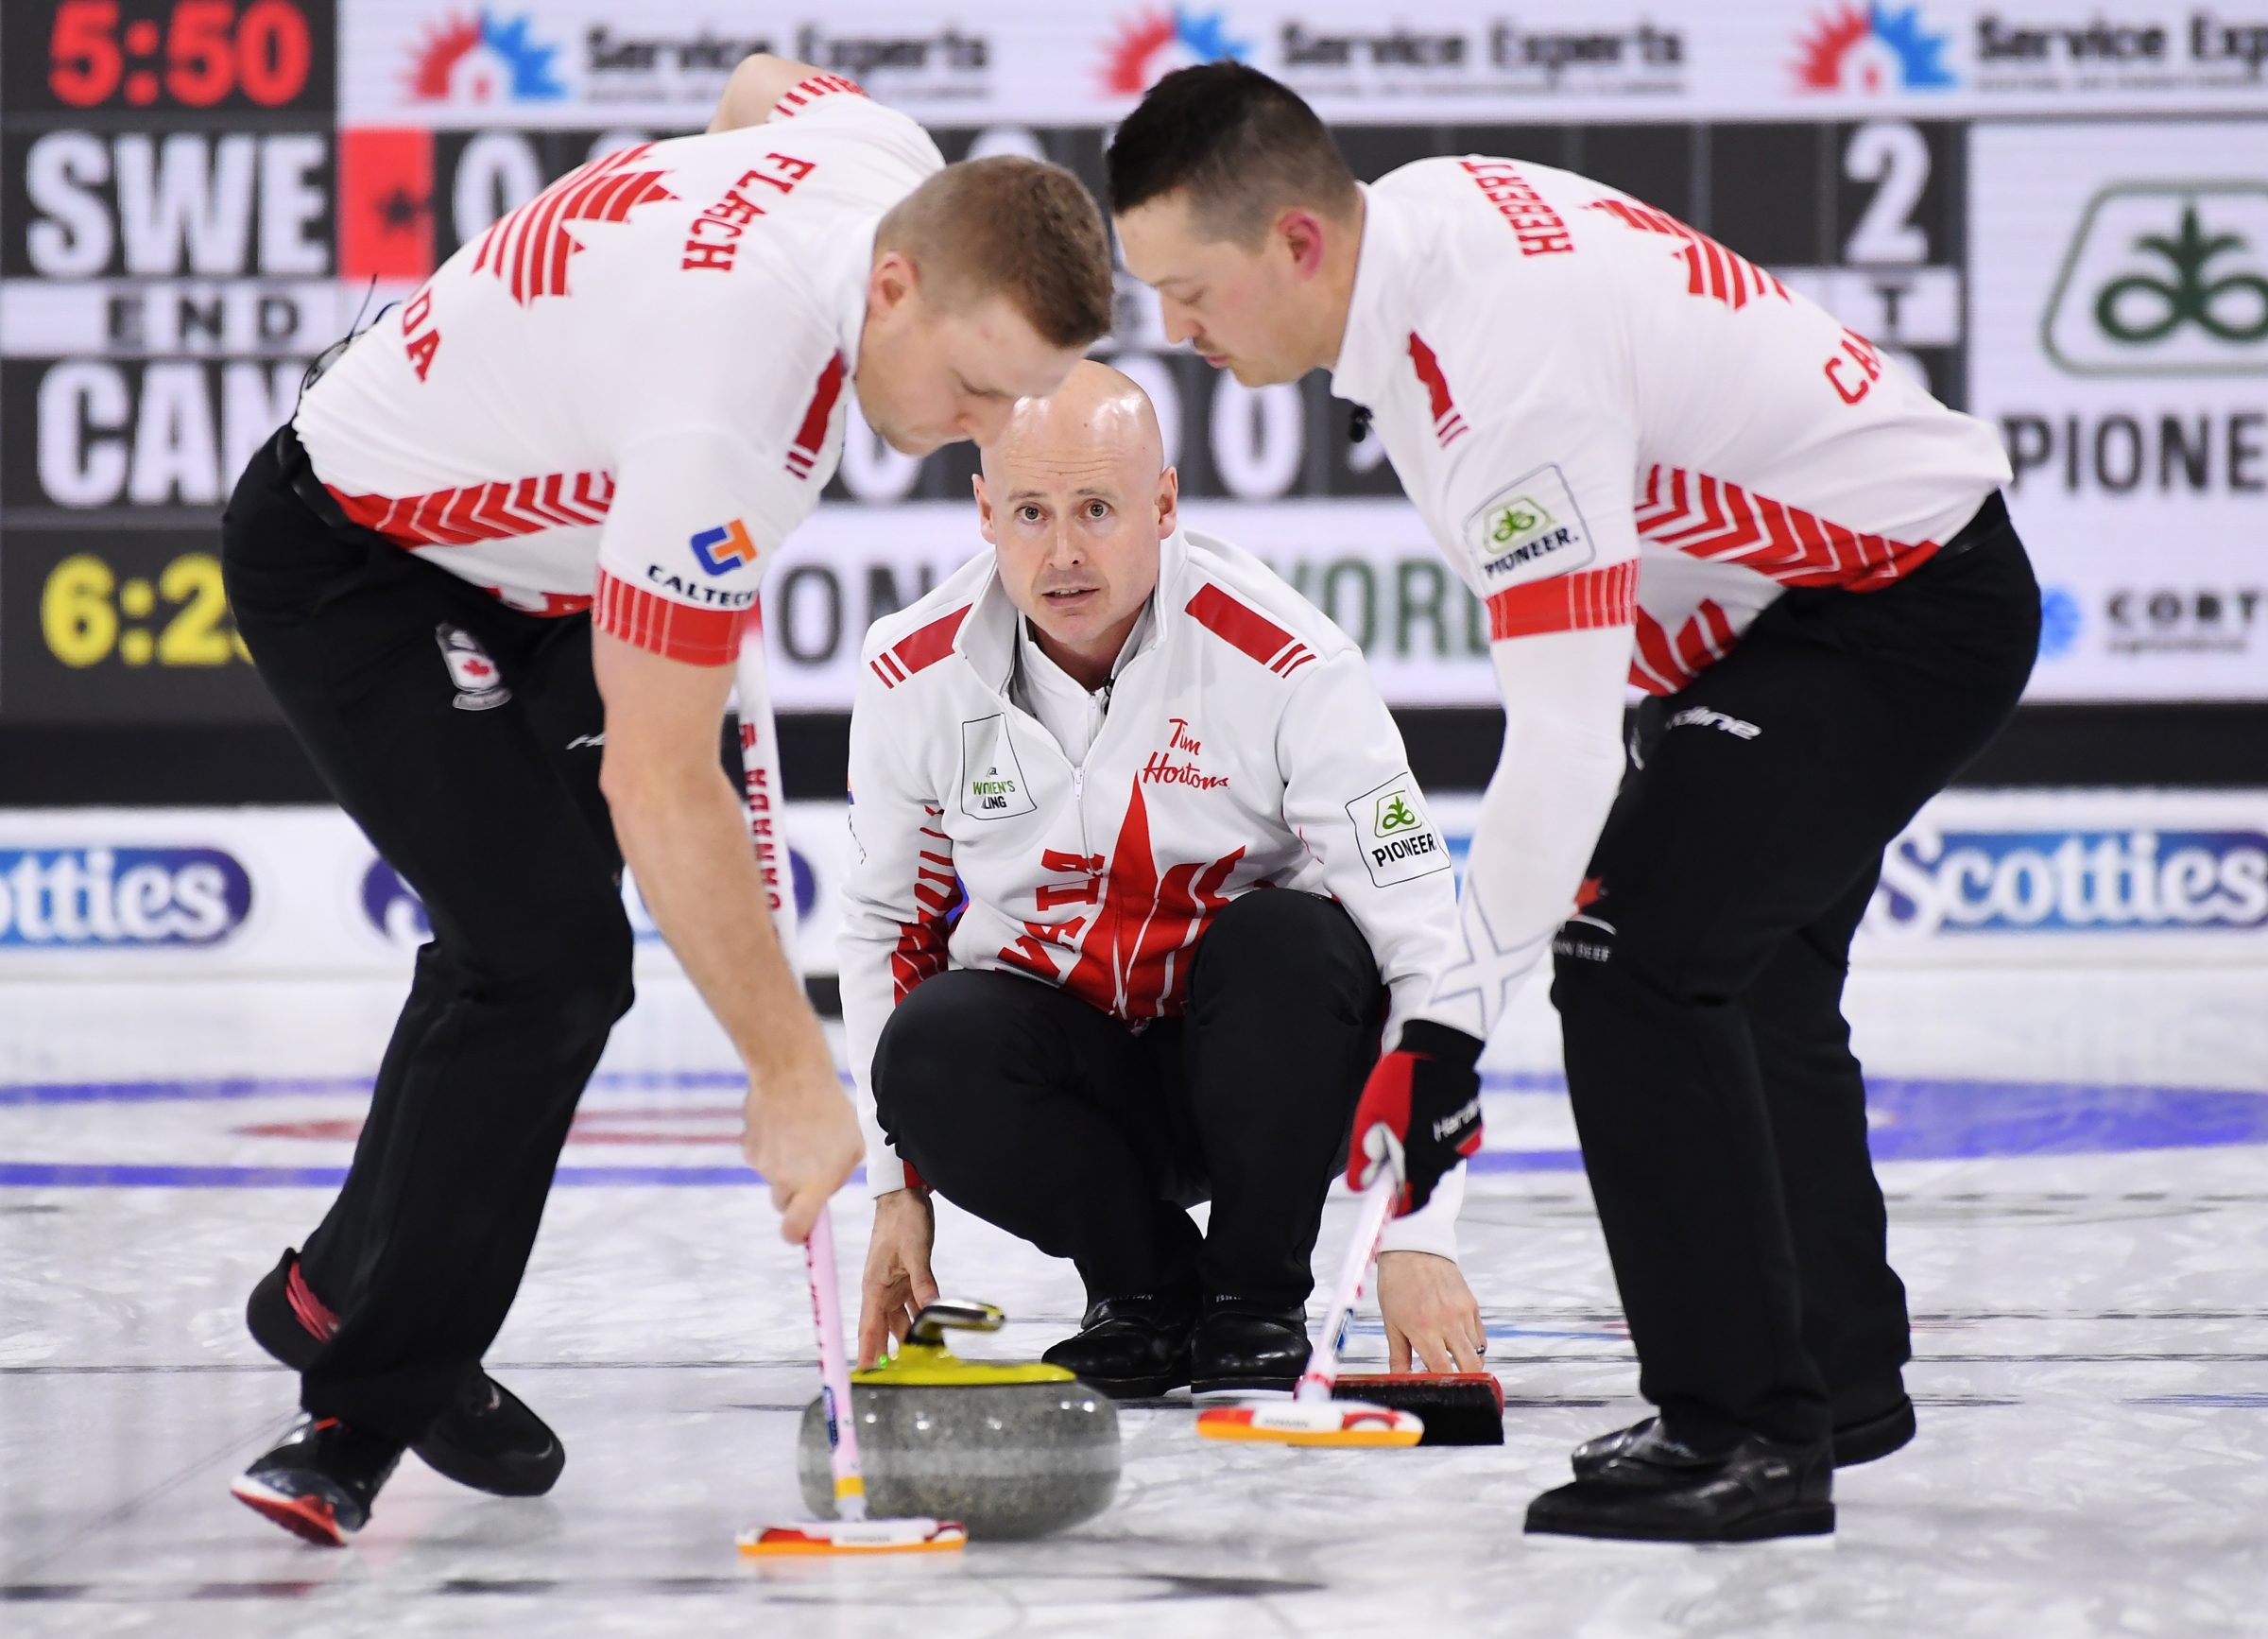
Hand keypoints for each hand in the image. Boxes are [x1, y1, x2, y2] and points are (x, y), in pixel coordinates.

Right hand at [740, 1054, 861, 1242]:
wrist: (792, 1074)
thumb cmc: (831, 1110)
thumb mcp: (853, 1145)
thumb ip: (839, 1174)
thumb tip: (826, 1188)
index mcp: (813, 1186)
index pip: (795, 1230)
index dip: (796, 1235)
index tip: (800, 1232)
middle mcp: (784, 1182)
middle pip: (783, 1203)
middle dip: (794, 1192)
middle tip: (809, 1164)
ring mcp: (762, 1165)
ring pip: (772, 1175)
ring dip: (784, 1162)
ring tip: (800, 1130)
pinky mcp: (748, 1146)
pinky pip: (761, 1154)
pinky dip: (770, 1143)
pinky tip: (783, 1120)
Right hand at [857, 1189, 940, 1367]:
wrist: (904, 1194)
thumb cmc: (903, 1219)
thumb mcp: (916, 1252)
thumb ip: (924, 1283)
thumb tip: (933, 1310)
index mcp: (874, 1286)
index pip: (869, 1328)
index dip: (868, 1352)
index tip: (867, 1375)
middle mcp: (880, 1290)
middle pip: (882, 1329)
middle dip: (887, 1352)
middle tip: (894, 1378)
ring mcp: (893, 1284)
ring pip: (899, 1319)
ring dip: (906, 1337)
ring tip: (915, 1361)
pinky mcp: (906, 1278)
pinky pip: (912, 1305)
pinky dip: (919, 1318)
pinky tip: (929, 1331)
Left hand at [1346, 1021, 1484, 1213]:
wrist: (1439, 1048)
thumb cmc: (1398, 1081)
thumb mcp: (1370, 1116)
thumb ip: (1365, 1155)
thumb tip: (1360, 1186)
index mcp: (1418, 1158)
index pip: (1410, 1201)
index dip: (1396, 1203)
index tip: (1386, 1198)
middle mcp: (1445, 1156)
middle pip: (1425, 1182)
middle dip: (1408, 1175)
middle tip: (1391, 1153)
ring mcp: (1463, 1142)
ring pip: (1439, 1163)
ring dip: (1423, 1155)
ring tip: (1409, 1125)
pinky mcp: (1473, 1128)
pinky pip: (1451, 1145)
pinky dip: (1438, 1139)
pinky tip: (1428, 1116)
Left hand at [1377, 1251, 1486, 1373]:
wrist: (1414, 1249)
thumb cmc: (1397, 1284)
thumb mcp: (1391, 1322)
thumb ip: (1398, 1355)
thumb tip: (1400, 1380)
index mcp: (1423, 1329)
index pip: (1442, 1371)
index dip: (1441, 1384)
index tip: (1435, 1387)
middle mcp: (1447, 1323)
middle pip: (1470, 1367)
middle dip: (1464, 1381)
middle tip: (1452, 1382)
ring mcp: (1463, 1314)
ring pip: (1478, 1353)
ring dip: (1468, 1363)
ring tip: (1453, 1362)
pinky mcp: (1472, 1305)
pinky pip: (1480, 1336)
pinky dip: (1473, 1346)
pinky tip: (1459, 1346)